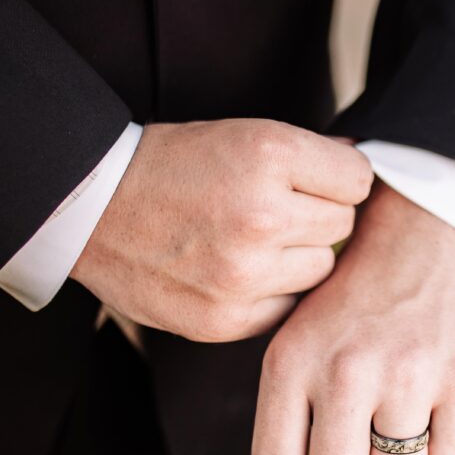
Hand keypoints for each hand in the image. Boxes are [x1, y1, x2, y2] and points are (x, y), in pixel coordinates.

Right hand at [70, 119, 373, 341]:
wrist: (89, 207)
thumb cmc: (172, 166)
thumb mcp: (241, 134)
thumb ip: (310, 155)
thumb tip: (366, 169)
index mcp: (268, 156)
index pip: (358, 180)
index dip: (336, 179)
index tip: (312, 180)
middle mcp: (261, 215)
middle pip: (342, 225)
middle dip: (317, 215)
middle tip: (273, 208)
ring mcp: (243, 274)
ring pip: (321, 269)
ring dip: (297, 255)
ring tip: (251, 239)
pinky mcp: (226, 319)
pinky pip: (286, 306)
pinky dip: (271, 291)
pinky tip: (234, 270)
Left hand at [250, 181, 454, 454]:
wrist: (420, 230)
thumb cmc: (350, 302)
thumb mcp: (299, 339)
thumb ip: (282, 411)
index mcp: (292, 362)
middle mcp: (346, 370)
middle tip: (361, 446)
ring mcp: (409, 372)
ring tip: (401, 403)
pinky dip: (446, 440)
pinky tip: (438, 395)